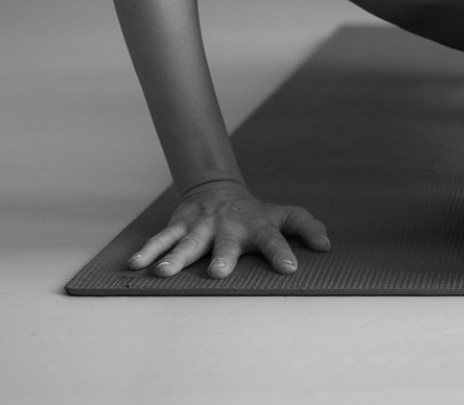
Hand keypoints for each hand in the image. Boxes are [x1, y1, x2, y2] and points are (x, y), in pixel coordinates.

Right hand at [126, 180, 330, 277]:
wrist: (217, 189)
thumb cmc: (257, 213)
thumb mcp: (286, 216)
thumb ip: (307, 228)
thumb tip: (327, 246)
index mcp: (257, 227)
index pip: (274, 240)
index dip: (282, 253)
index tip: (290, 268)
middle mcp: (228, 227)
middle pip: (226, 244)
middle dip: (223, 257)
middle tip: (220, 272)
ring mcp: (201, 227)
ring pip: (188, 243)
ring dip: (176, 257)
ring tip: (165, 273)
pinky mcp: (179, 226)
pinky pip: (162, 239)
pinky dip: (149, 251)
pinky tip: (136, 265)